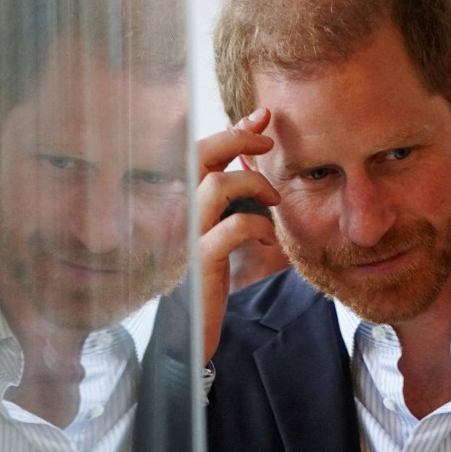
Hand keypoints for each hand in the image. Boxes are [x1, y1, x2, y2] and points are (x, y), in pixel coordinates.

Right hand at [196, 108, 279, 359]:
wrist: (187, 335)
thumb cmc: (206, 278)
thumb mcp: (219, 231)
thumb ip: (232, 198)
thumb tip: (254, 159)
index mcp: (181, 201)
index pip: (201, 149)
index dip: (233, 127)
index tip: (263, 116)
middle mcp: (176, 212)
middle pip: (198, 155)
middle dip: (236, 138)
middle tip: (268, 142)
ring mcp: (185, 237)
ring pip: (215, 186)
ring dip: (252, 184)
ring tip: (274, 199)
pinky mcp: (199, 263)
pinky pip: (230, 229)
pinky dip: (256, 225)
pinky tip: (268, 235)